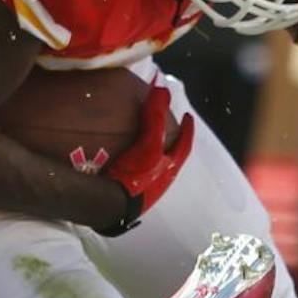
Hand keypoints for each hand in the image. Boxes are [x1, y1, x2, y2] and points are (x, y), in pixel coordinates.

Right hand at [101, 83, 193, 232]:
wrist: (109, 208)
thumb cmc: (134, 177)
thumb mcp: (148, 145)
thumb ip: (155, 118)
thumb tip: (162, 89)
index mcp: (170, 169)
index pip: (185, 145)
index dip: (187, 129)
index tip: (188, 116)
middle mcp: (161, 181)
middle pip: (170, 156)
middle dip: (168, 141)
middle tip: (162, 126)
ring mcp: (144, 189)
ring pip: (153, 166)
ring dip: (149, 152)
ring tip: (139, 138)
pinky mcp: (126, 193)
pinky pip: (133, 172)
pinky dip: (131, 161)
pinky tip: (119, 156)